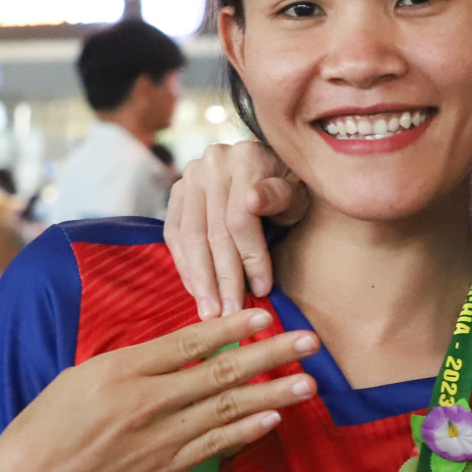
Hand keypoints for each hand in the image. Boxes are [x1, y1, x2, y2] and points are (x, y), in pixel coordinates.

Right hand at [0, 308, 318, 471]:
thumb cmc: (47, 427)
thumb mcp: (80, 378)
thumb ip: (131, 364)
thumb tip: (177, 351)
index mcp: (120, 371)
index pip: (187, 343)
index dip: (230, 328)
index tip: (264, 313)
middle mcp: (144, 404)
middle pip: (219, 374)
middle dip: (269, 355)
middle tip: (309, 342)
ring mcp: (157, 441)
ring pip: (226, 412)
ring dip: (272, 395)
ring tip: (308, 382)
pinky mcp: (163, 471)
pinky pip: (214, 447)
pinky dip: (246, 432)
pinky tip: (274, 419)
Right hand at [163, 141, 308, 319]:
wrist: (272, 171)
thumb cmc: (290, 189)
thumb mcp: (298, 193)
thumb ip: (279, 196)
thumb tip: (252, 199)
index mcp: (245, 157)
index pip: (240, 218)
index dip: (250, 258)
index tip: (261, 291)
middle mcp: (212, 162)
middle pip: (212, 230)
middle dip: (222, 277)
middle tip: (229, 314)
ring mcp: (191, 176)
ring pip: (189, 236)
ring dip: (199, 279)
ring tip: (211, 312)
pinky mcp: (177, 193)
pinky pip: (174, 235)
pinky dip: (185, 266)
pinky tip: (197, 292)